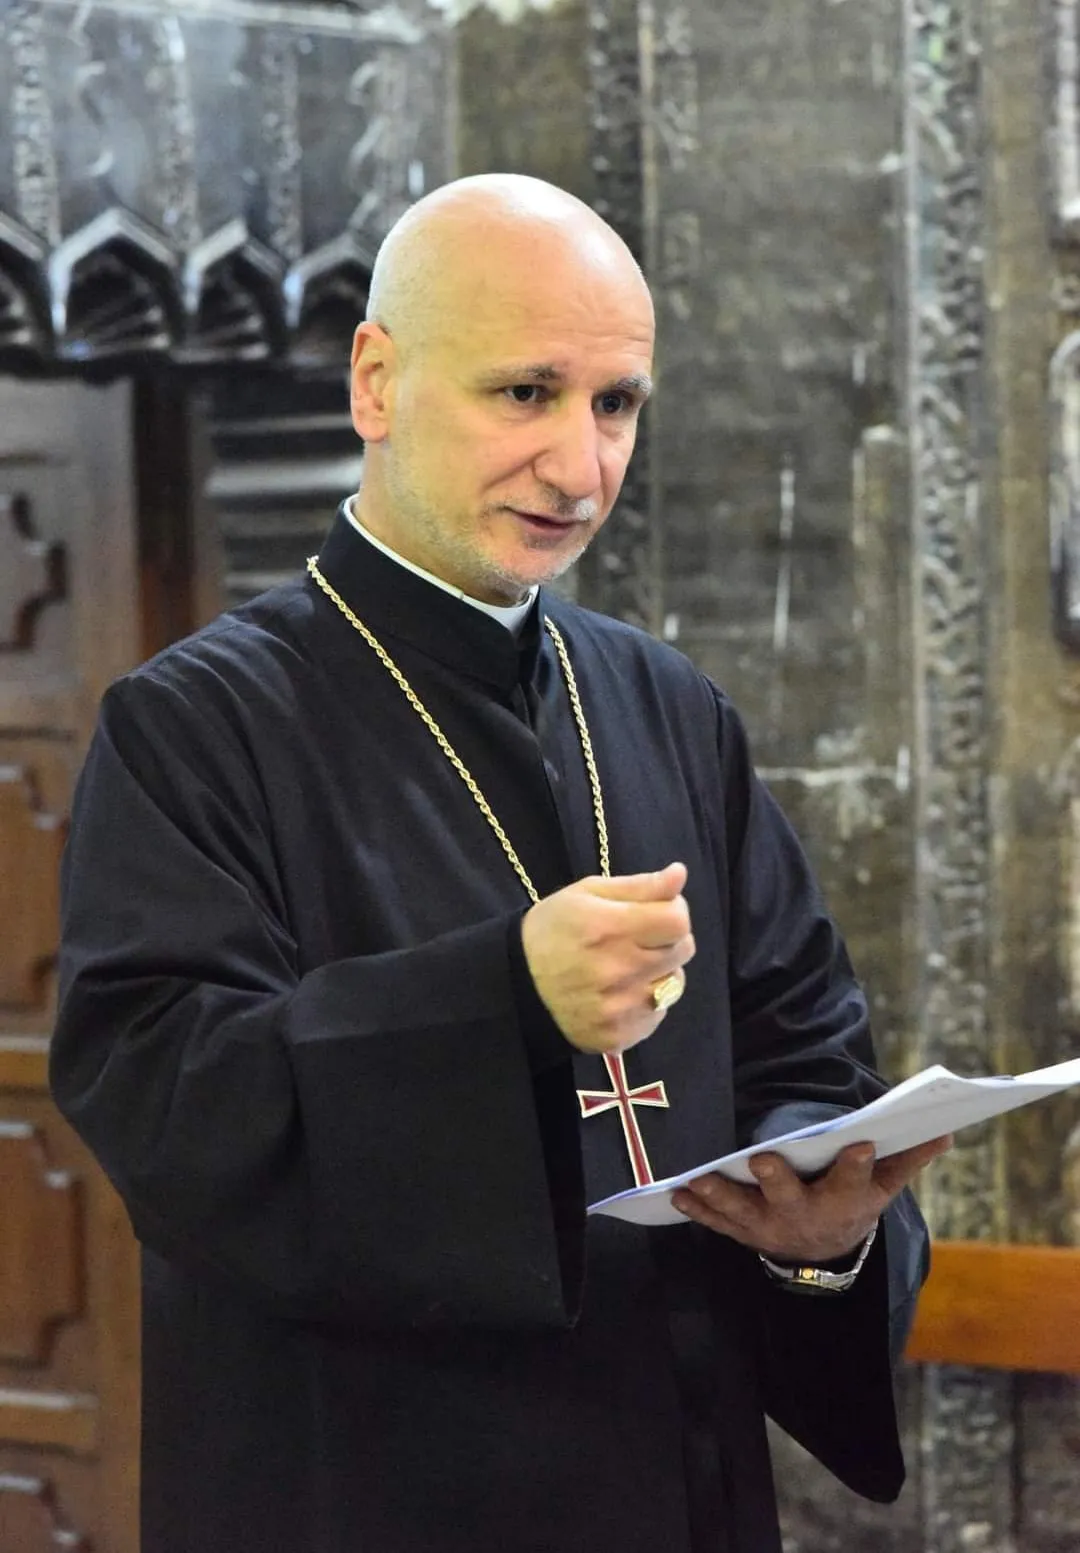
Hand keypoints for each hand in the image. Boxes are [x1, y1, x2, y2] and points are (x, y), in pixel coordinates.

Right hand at [521, 862, 694, 1055]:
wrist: (517, 985)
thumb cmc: (553, 930)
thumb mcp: (587, 893)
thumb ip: (640, 886)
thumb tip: (679, 875)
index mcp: (609, 928)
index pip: (678, 921)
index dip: (674, 911)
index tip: (656, 912)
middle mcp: (617, 971)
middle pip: (683, 949)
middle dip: (668, 939)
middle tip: (638, 938)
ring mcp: (620, 1008)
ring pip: (675, 983)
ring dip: (660, 971)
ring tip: (627, 966)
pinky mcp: (620, 1035)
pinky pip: (658, 1013)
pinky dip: (646, 1000)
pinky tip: (620, 992)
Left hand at [672, 1135, 951, 1261]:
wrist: (825, 1256)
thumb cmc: (853, 1206)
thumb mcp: (885, 1189)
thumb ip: (908, 1159)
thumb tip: (944, 1131)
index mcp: (843, 1201)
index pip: (853, 1180)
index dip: (856, 1164)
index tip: (861, 1143)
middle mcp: (805, 1216)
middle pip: (790, 1198)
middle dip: (776, 1179)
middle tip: (761, 1159)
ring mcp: (770, 1227)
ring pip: (744, 1212)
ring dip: (720, 1196)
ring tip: (698, 1180)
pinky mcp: (743, 1231)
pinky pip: (717, 1222)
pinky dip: (698, 1211)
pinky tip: (677, 1195)